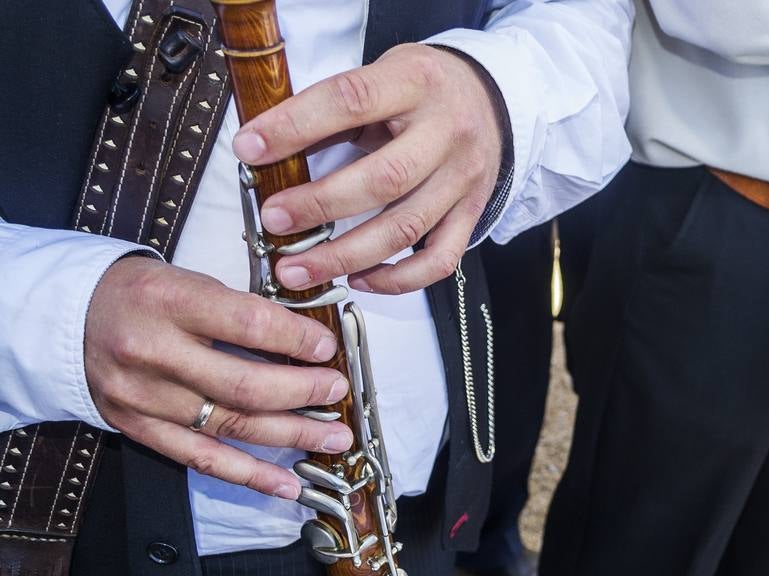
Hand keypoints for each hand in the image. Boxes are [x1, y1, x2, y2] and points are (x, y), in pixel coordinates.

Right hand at [85, 255, 353, 497]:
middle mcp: (152, 352)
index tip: (327, 348)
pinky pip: (202, 459)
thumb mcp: (188, 281)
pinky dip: (250, 475)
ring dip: (292, 436)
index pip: (248, 325)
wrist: (68, 317)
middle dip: (304, 393)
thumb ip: (241, 311)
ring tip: (334, 437)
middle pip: (244, 385)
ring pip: (231, 426)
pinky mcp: (139, 429)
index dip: (297, 340)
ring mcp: (144, 397)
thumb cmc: (142, 296)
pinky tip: (288, 483)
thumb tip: (308, 343)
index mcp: (168, 302)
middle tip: (336, 392)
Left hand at [232, 43, 504, 295]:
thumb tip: (268, 147)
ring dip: (345, 255)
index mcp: (416, 81)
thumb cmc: (422, 88)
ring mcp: (463, 179)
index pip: (352, 100)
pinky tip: (358, 280)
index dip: (296, 126)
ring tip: (296, 269)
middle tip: (273, 220)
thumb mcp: (382, 73)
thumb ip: (336, 109)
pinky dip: (397, 279)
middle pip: (384, 179)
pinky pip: (439, 260)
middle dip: (320, 205)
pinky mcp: (472, 214)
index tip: (250, 149)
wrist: (490, 99)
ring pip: (406, 228)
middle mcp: (447, 133)